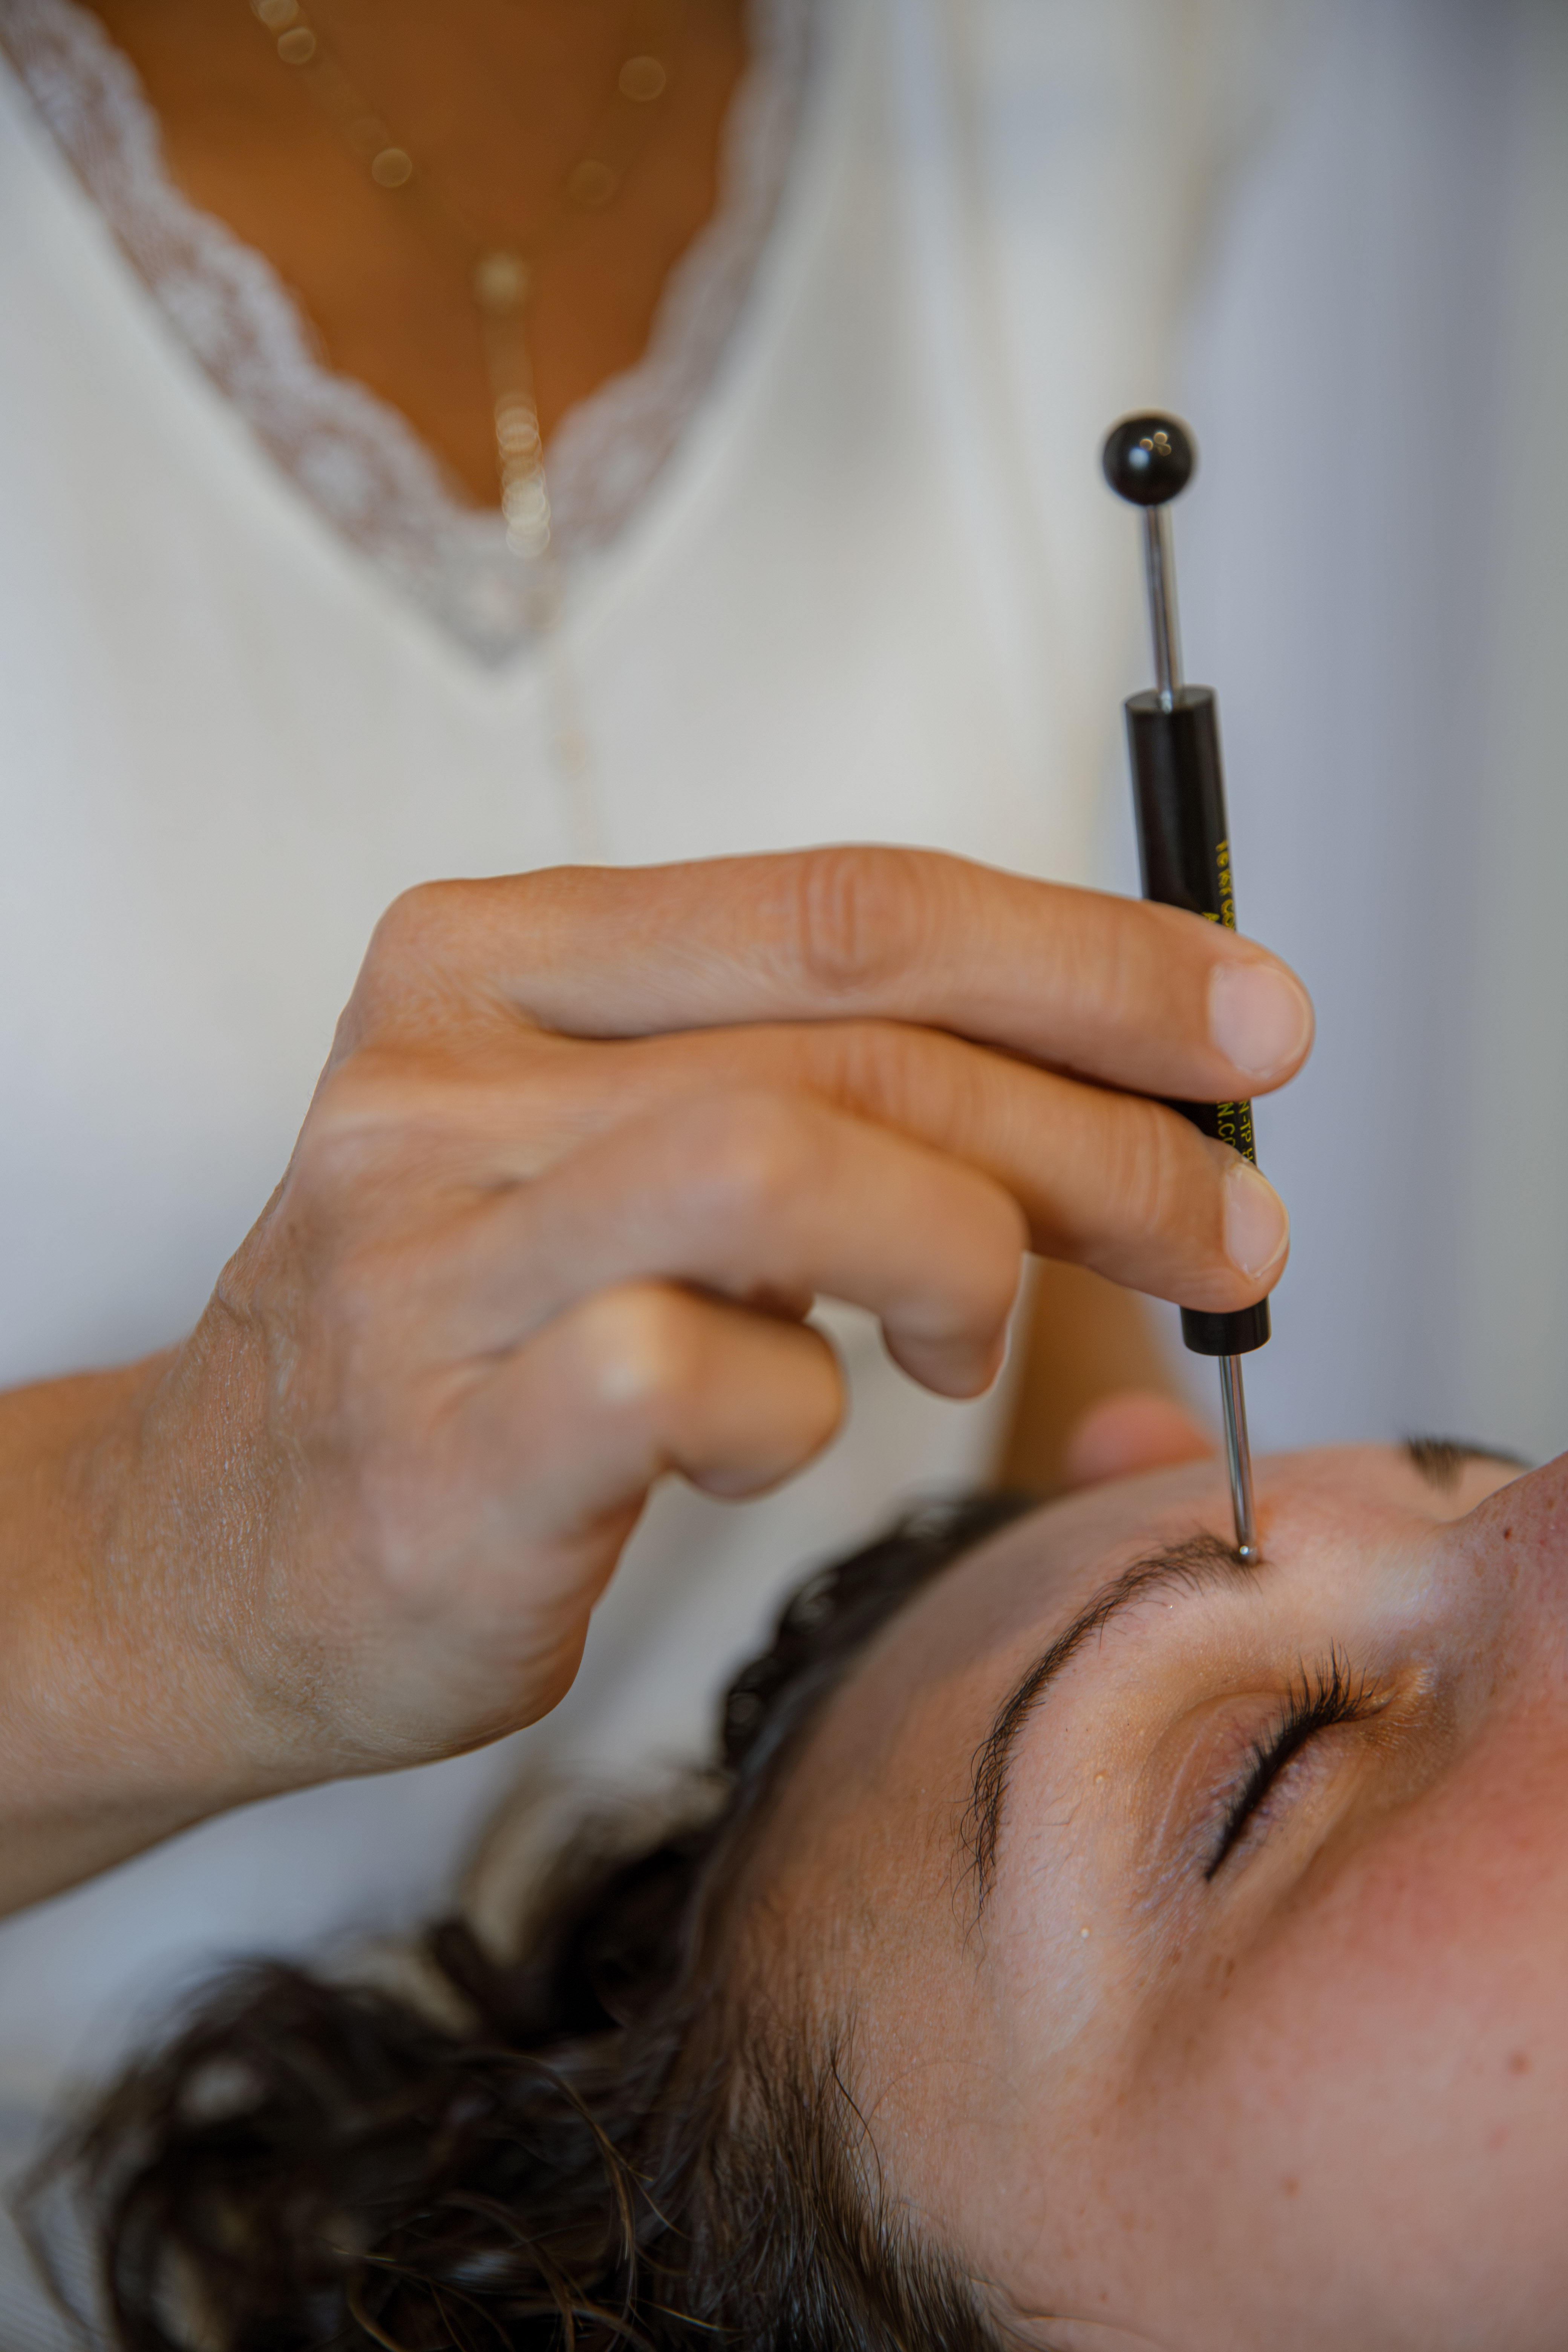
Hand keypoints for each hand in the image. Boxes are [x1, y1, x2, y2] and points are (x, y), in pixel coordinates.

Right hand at [3, 848, 1311, 1904]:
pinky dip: (801, 1418)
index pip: (847, 904)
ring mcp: (435, 1256)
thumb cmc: (462, 1336)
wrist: (206, 1546)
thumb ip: (806, 1085)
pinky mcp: (450, 1441)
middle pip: (857, 1034)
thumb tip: (1107, 1087)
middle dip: (1101, 1129)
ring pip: (792, 1163)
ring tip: (980, 1342)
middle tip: (1228, 1227)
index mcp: (492, 958)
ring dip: (969, 1254)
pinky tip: (776, 1436)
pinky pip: (707, 1379)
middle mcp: (447, 1075)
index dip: (1083, 957)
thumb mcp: (607, 1149)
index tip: (1245, 1020)